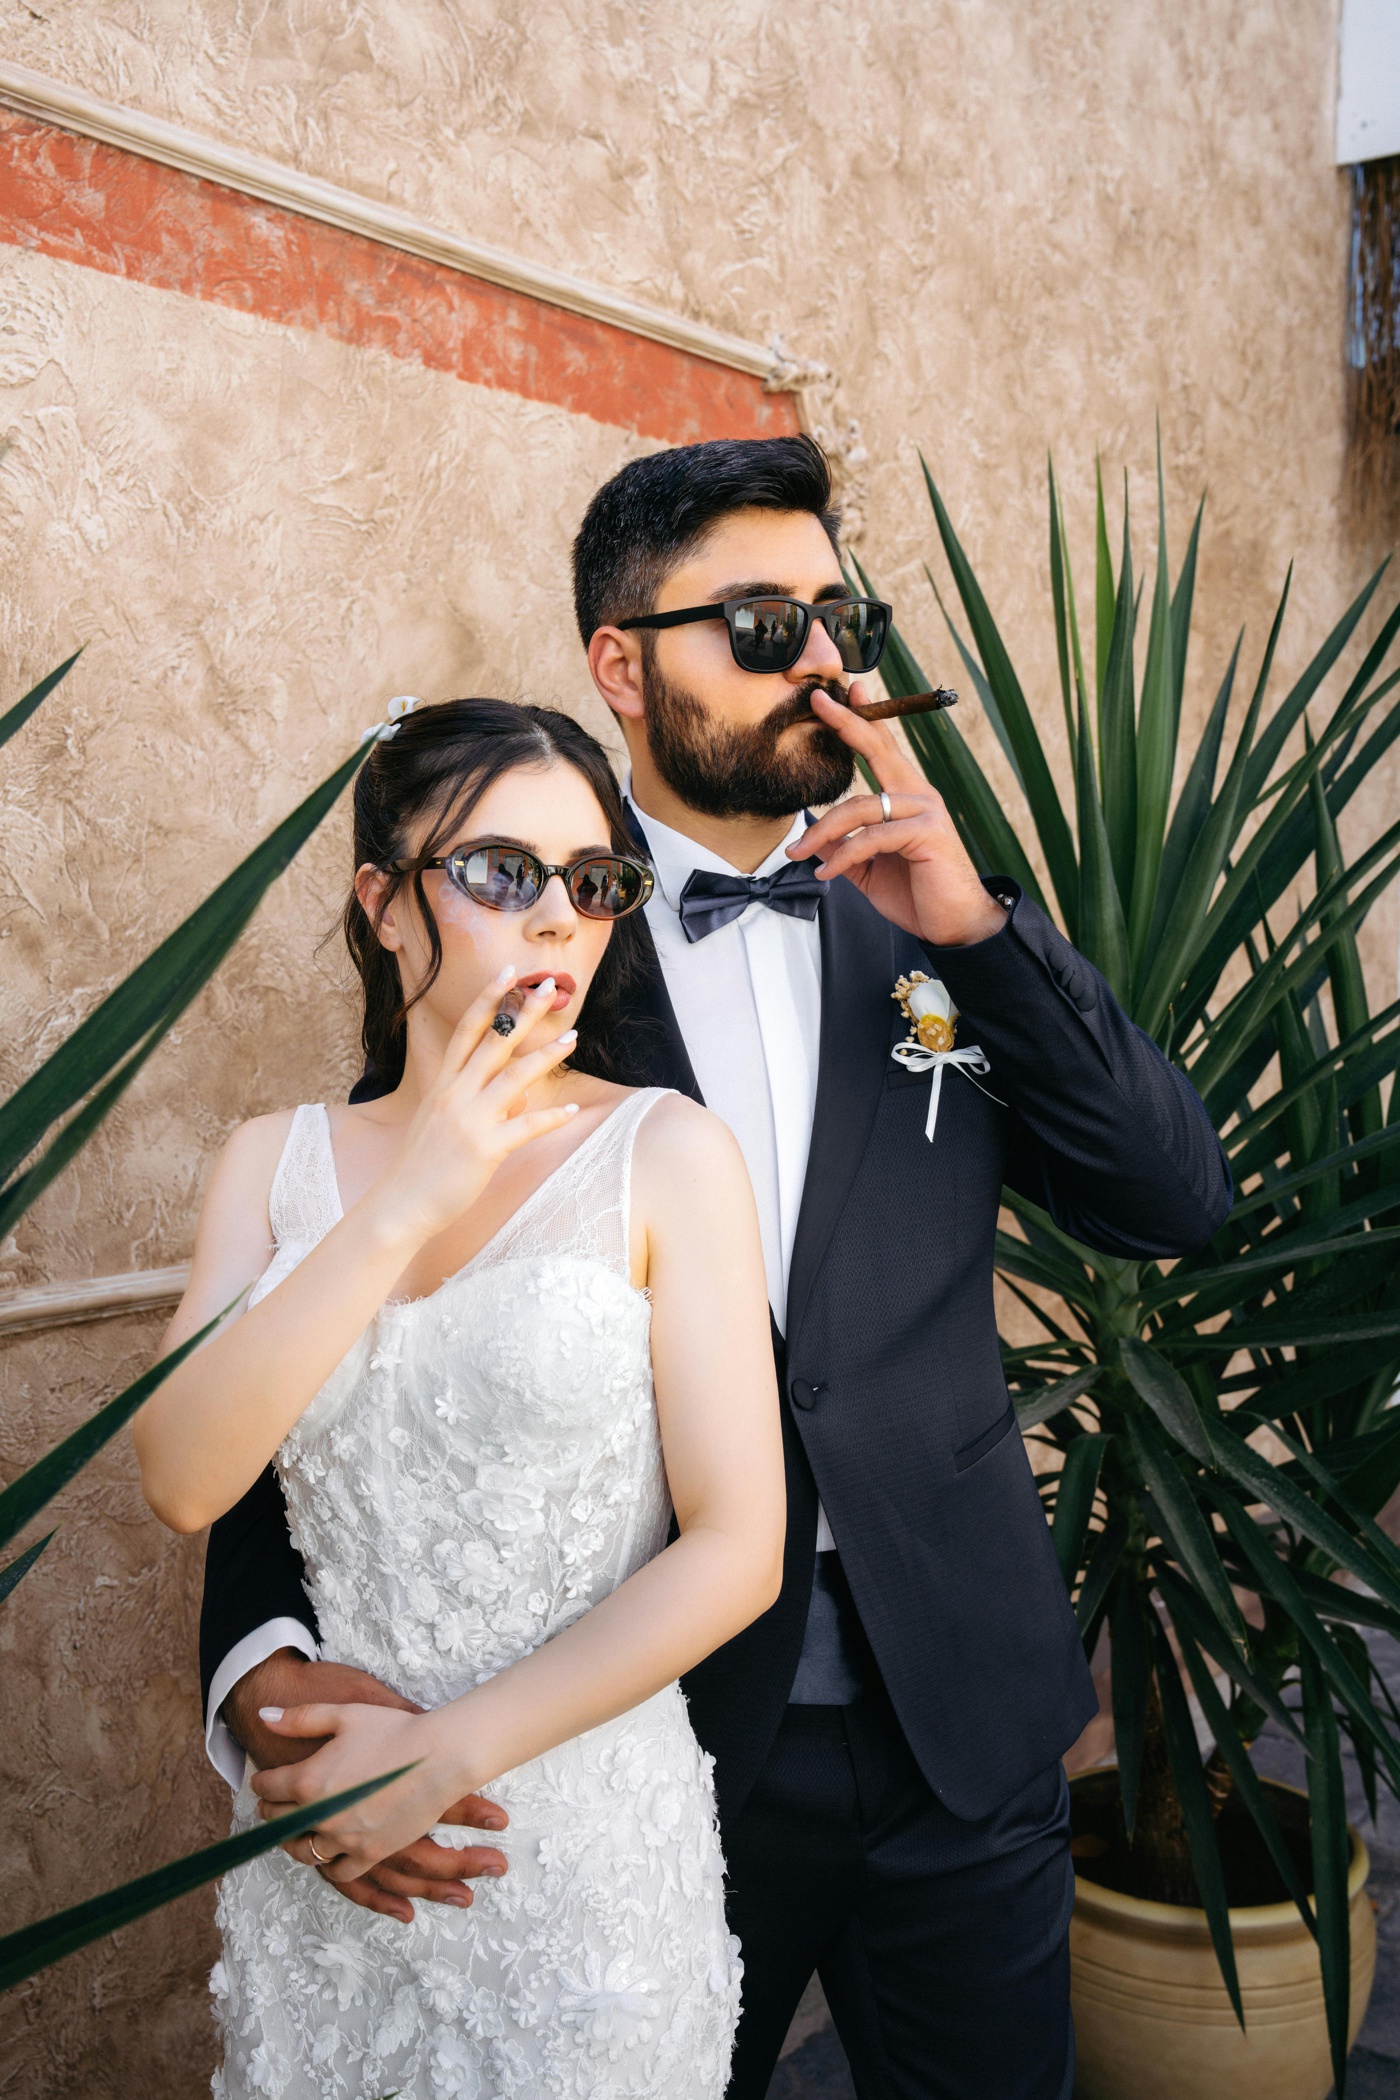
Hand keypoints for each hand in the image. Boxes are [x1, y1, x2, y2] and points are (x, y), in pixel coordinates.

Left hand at [226, 1653, 505, 1922]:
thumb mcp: (344, 1715)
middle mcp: (320, 1815)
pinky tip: (329, 1849)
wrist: (440, 1757)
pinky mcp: (370, 1853)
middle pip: (278, 1821)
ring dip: (294, 1840)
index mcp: (308, 1780)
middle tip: (275, 1802)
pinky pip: (337, 1871)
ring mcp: (345, 1839)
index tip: (265, 1779)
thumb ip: (299, 1718)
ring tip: (297, 1829)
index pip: (267, 1788)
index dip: (262, 1781)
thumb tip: (263, 1717)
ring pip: (302, 1851)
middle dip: (272, 1809)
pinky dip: (328, 1863)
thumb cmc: (394, 1731)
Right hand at [373, 967, 580, 1243]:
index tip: (508, 972)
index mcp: (444, 1084)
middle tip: (548, 986)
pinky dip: (550, 1117)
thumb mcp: (446, 1123)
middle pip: (495, 1042)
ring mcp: (470, 1120)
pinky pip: (526, 1127)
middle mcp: (456, 1094)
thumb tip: (521, 1094)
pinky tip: (572, 1109)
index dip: (488, 999)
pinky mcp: (485, 1149)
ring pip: (515, 1077)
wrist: (401, 1204)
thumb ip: (481, 1102)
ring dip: (547, 1055)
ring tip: (573, 1037)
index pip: (467, 1030)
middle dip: (523, 1012)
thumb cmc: (424, 1165)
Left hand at [789, 689, 1007, 946]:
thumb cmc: (916, 893)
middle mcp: (918, 795)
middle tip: (819, 701)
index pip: (882, 751)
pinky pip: (873, 836)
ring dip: (822, 832)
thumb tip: (811, 840)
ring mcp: (926, 811)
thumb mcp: (869, 869)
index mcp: (906, 797)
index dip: (862, 722)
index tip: (843, 694)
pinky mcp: (928, 832)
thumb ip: (843, 849)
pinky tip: (827, 874)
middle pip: (878, 751)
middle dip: (847, 723)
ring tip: (798, 853)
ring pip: (860, 807)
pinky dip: (845, 855)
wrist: (954, 925)